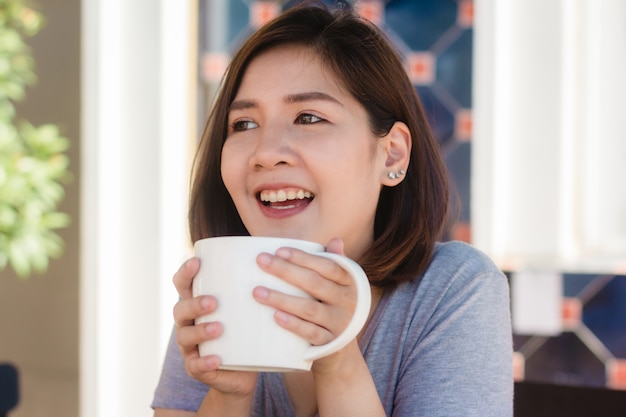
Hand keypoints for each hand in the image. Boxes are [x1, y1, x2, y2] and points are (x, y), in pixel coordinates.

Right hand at [172, 257, 257, 396]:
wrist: (241, 373)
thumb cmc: (245, 333)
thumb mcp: (246, 310)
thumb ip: (254, 291)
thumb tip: (279, 264)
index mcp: (198, 304)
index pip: (183, 284)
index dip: (186, 272)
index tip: (197, 262)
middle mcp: (189, 323)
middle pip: (181, 309)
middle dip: (195, 303)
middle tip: (214, 302)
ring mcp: (190, 346)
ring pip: (185, 336)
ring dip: (200, 331)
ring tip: (219, 328)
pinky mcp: (197, 368)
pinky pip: (196, 365)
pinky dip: (205, 362)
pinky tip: (217, 359)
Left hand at [252, 238, 361, 370]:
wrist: (343, 352)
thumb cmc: (334, 309)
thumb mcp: (340, 287)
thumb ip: (336, 263)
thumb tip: (335, 239)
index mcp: (351, 283)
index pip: (328, 265)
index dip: (304, 257)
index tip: (279, 250)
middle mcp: (348, 302)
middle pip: (315, 283)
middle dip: (286, 271)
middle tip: (261, 261)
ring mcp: (340, 323)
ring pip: (309, 309)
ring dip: (282, 299)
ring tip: (257, 291)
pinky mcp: (330, 343)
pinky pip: (311, 333)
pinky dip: (293, 324)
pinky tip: (275, 316)